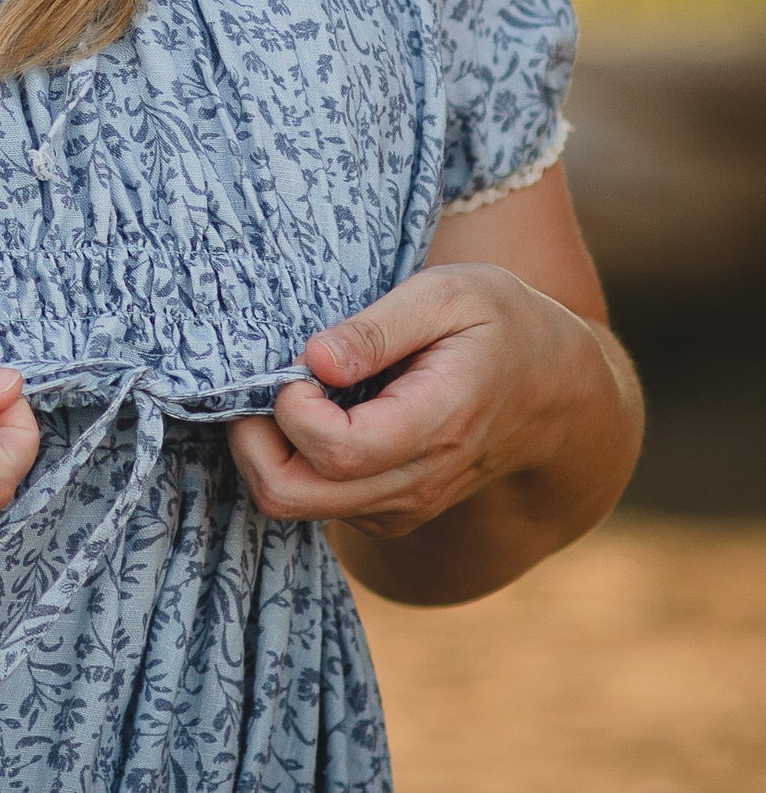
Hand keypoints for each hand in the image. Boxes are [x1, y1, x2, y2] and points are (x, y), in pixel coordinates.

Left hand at [226, 263, 600, 538]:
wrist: (555, 392)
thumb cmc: (499, 326)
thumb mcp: (449, 295)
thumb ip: (377, 329)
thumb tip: (312, 360)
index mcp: (438, 424)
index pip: (338, 450)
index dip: (291, 409)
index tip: (296, 365)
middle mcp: (417, 482)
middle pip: (294, 494)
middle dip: (252, 440)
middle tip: (261, 383)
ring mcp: (400, 506)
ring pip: (295, 505)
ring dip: (264, 451)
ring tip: (287, 391)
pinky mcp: (384, 512)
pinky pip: (312, 502)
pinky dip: (287, 462)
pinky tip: (309, 413)